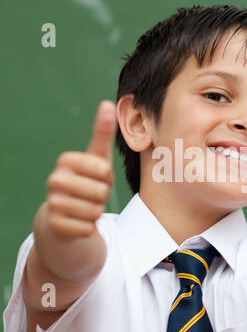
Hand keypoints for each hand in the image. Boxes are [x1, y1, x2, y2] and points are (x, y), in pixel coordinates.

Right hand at [45, 101, 115, 239]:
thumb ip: (103, 133)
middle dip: (104, 197)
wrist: (64, 213)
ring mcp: (53, 202)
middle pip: (102, 193)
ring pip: (96, 212)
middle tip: (92, 195)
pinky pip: (88, 228)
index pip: (104, 171)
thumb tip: (108, 103)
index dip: (107, 178)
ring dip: (97, 212)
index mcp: (66, 160)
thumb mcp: (97, 158)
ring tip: (86, 206)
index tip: (97, 177)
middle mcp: (54, 179)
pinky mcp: (55, 224)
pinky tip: (79, 221)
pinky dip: (90, 227)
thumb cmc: (87, 181)